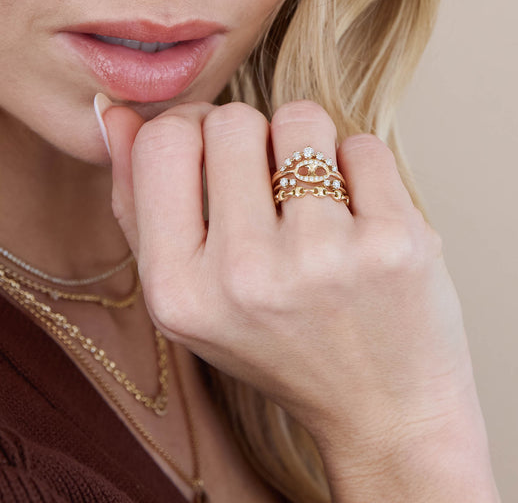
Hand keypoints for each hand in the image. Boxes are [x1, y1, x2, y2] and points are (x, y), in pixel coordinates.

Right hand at [101, 98, 480, 453]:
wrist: (385, 409)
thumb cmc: (284, 347)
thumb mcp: (192, 297)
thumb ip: (141, 204)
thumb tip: (117, 114)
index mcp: (178, 290)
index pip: (164, 142)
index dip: (192, 129)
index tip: (219, 150)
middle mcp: (246, 275)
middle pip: (231, 120)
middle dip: (254, 138)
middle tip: (274, 188)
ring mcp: (324, 257)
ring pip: (301, 119)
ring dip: (308, 146)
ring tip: (318, 202)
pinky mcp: (394, 242)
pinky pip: (363, 146)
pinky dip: (361, 171)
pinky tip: (363, 221)